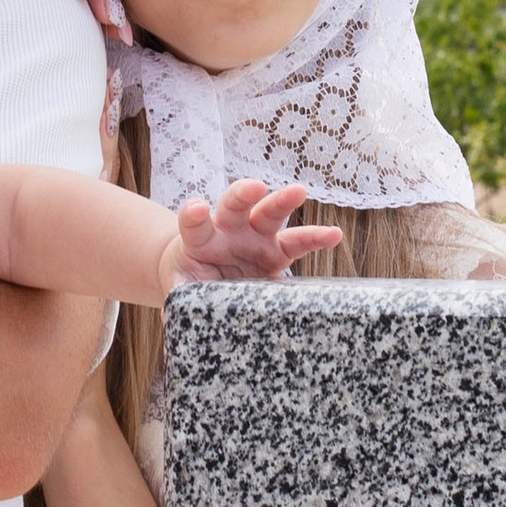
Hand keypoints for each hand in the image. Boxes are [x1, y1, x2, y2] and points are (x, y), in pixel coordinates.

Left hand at [160, 180, 343, 290]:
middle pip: (235, 205)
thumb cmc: (193, 279)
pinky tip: (333, 234)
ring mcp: (256, 237)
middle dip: (244, 193)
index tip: (196, 208)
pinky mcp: (277, 251)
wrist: (208, 277)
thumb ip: (180, 299)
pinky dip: (316, 237)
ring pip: (269, 213)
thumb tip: (171, 319)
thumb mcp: (182, 289)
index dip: (194, 214)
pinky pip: (299, 243)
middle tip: (254, 187)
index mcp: (200, 239)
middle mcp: (230, 230)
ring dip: (283, 201)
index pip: (194, 223)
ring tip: (298, 192)